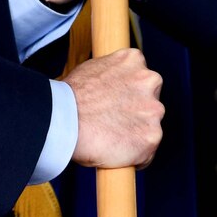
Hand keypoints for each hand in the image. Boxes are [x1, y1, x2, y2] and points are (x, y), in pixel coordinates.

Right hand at [62, 48, 163, 169]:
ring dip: (134, 134)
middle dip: (135, 114)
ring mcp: (153, 110)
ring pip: (150, 127)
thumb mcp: (93, 69)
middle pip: (150, 102)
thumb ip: (112, 76)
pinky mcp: (151, 136)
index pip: (142, 79)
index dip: (129, 95)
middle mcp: (150, 81)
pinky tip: (114, 152)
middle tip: (112, 124)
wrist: (62, 120)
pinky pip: (146, 152)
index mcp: (134, 60)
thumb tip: (113, 87)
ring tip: (109, 139)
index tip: (118, 106)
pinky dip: (133, 156)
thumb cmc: (69, 98)